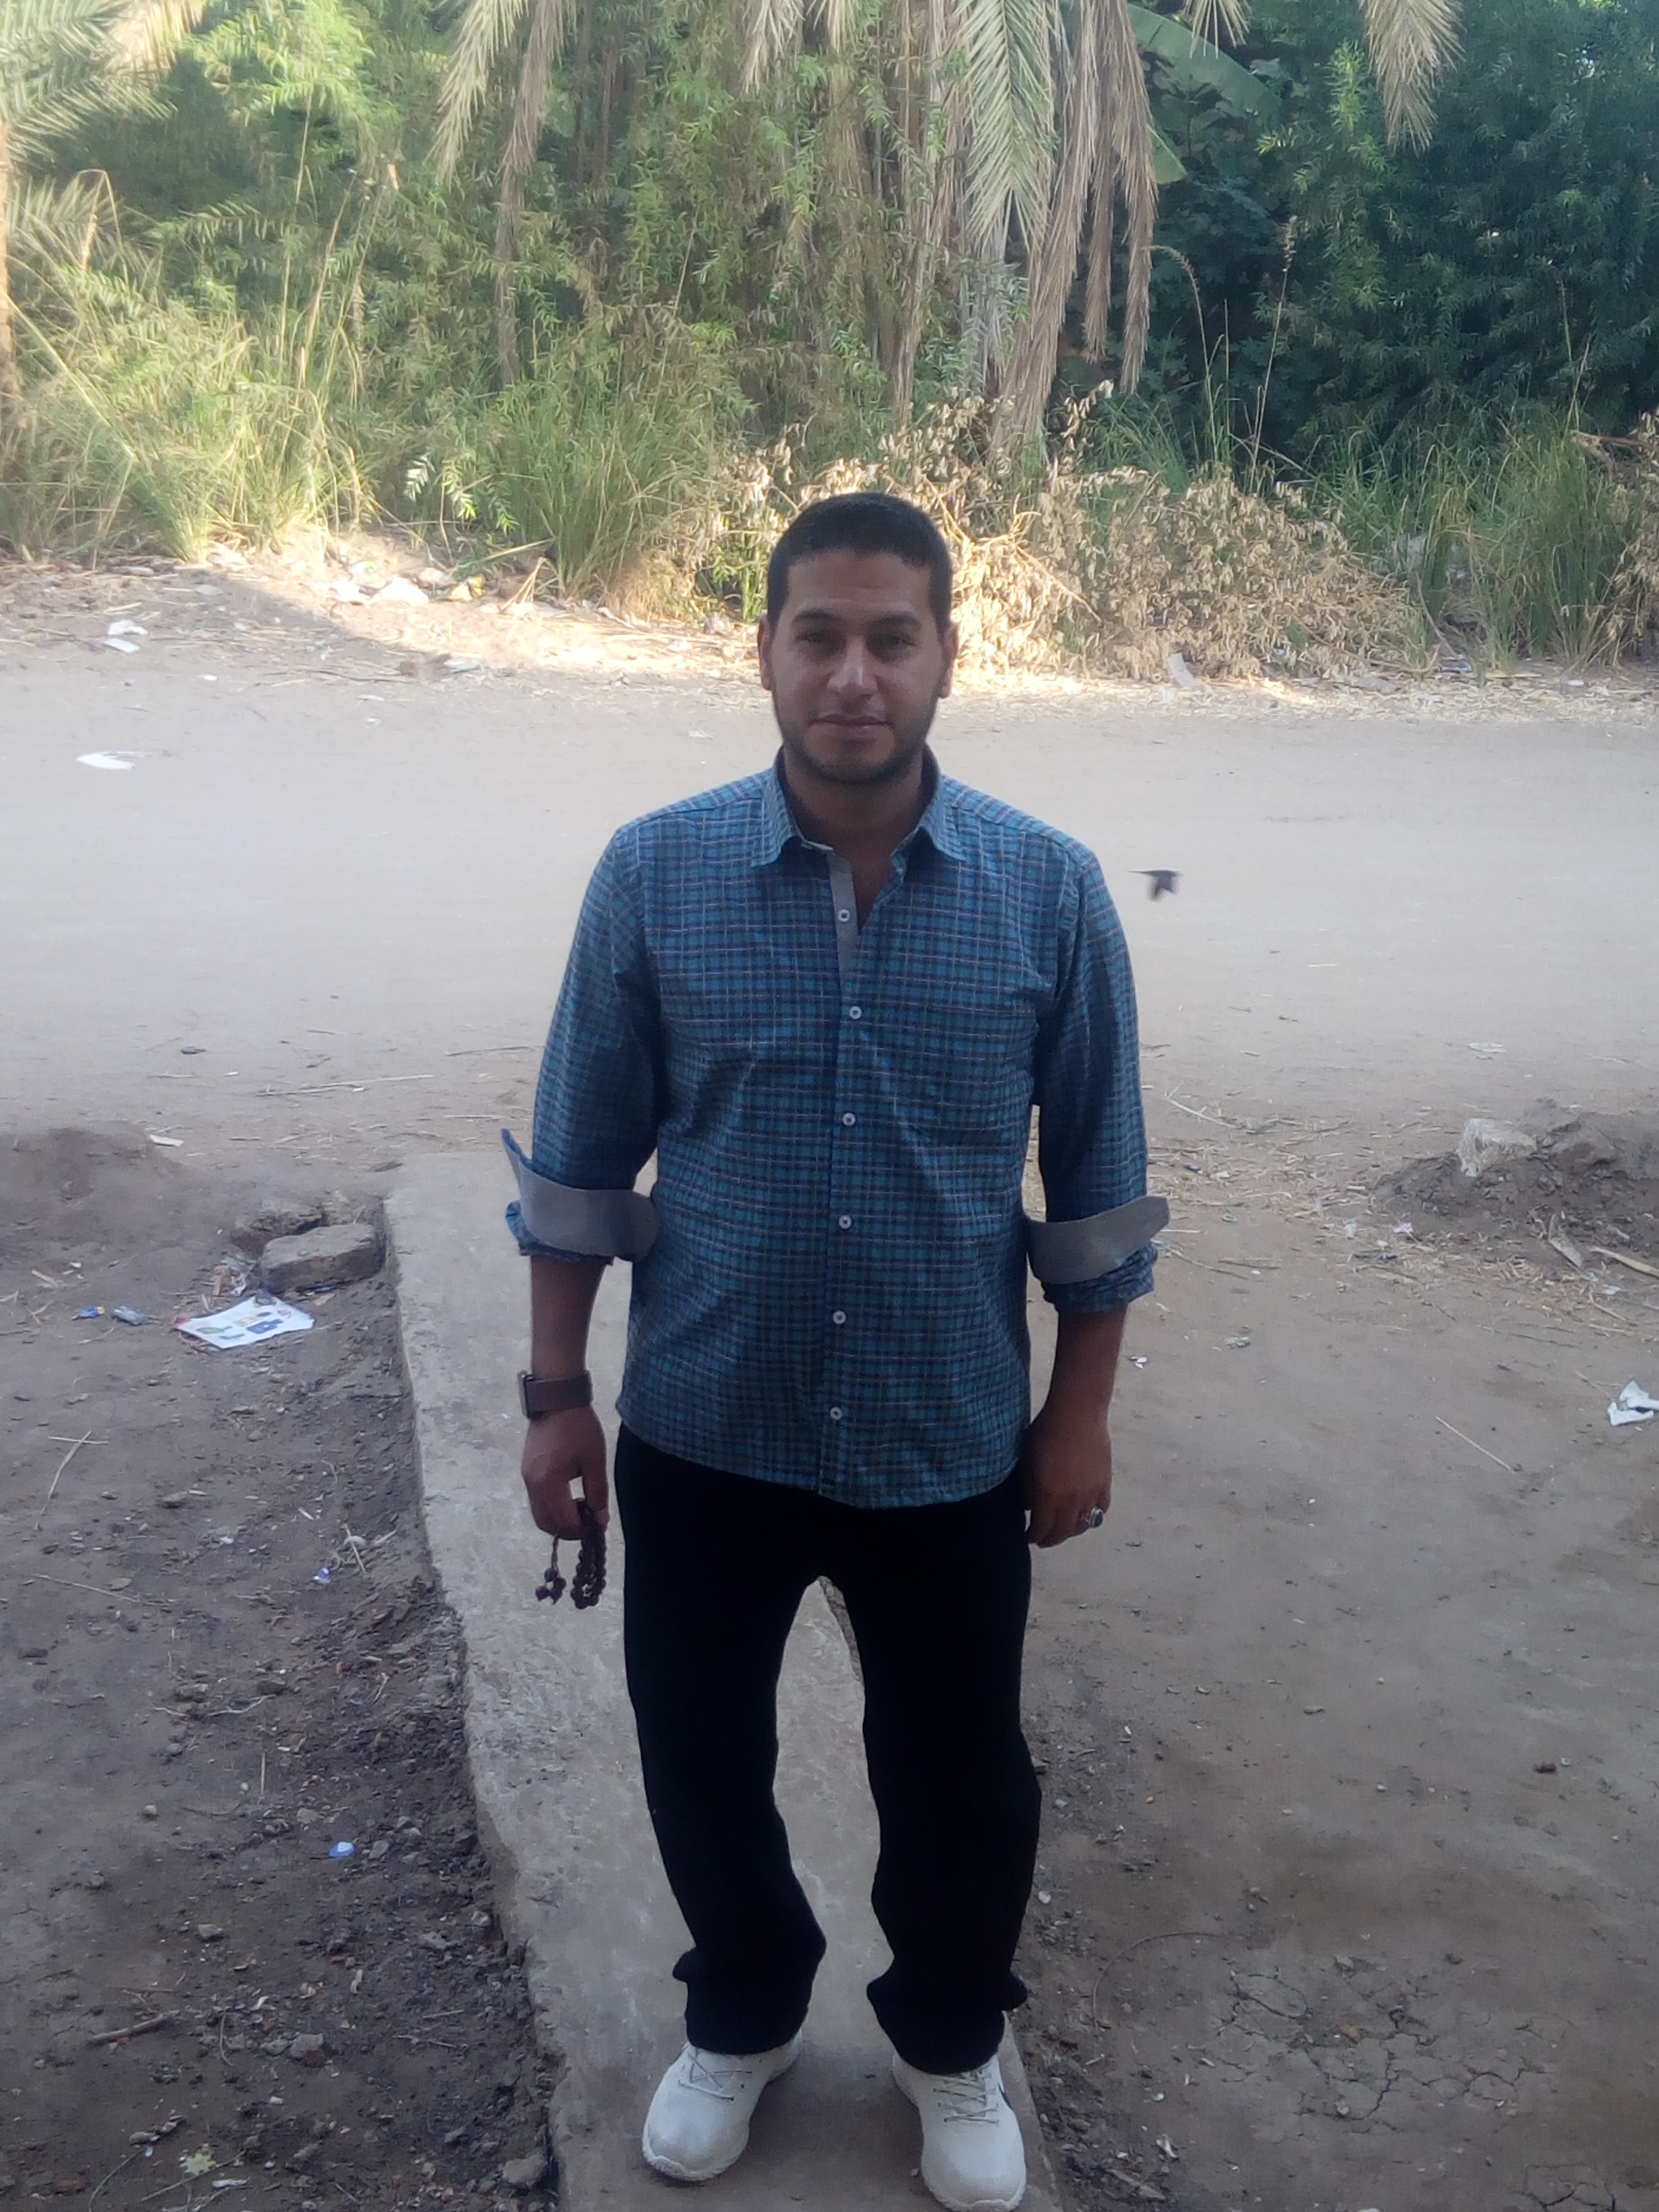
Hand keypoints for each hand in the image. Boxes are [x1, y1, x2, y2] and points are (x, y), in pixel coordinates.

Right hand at [521, 1406, 609, 1539]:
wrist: (556, 1399)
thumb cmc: (578, 1427)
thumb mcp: (594, 1460)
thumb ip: (597, 1493)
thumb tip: (599, 1520)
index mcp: (548, 1483)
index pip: (564, 1521)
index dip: (582, 1530)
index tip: (598, 1526)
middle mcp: (531, 1484)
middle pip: (545, 1524)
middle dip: (567, 1530)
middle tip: (588, 1523)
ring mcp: (526, 1477)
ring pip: (539, 1513)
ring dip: (558, 1518)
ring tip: (580, 1508)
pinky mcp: (526, 1470)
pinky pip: (536, 1499)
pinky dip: (551, 1506)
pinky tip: (569, 1495)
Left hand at [1021, 1397, 1112, 1548]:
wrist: (1077, 1413)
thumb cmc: (1045, 1432)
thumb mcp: (1027, 1462)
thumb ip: (1028, 1489)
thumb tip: (1030, 1507)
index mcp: (1048, 1496)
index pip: (1042, 1530)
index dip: (1034, 1537)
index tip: (1029, 1536)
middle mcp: (1072, 1502)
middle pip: (1063, 1532)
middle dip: (1051, 1539)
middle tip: (1043, 1538)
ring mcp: (1091, 1494)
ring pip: (1084, 1525)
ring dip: (1071, 1530)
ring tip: (1063, 1528)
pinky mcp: (1105, 1484)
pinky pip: (1101, 1510)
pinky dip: (1092, 1516)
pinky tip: (1085, 1513)